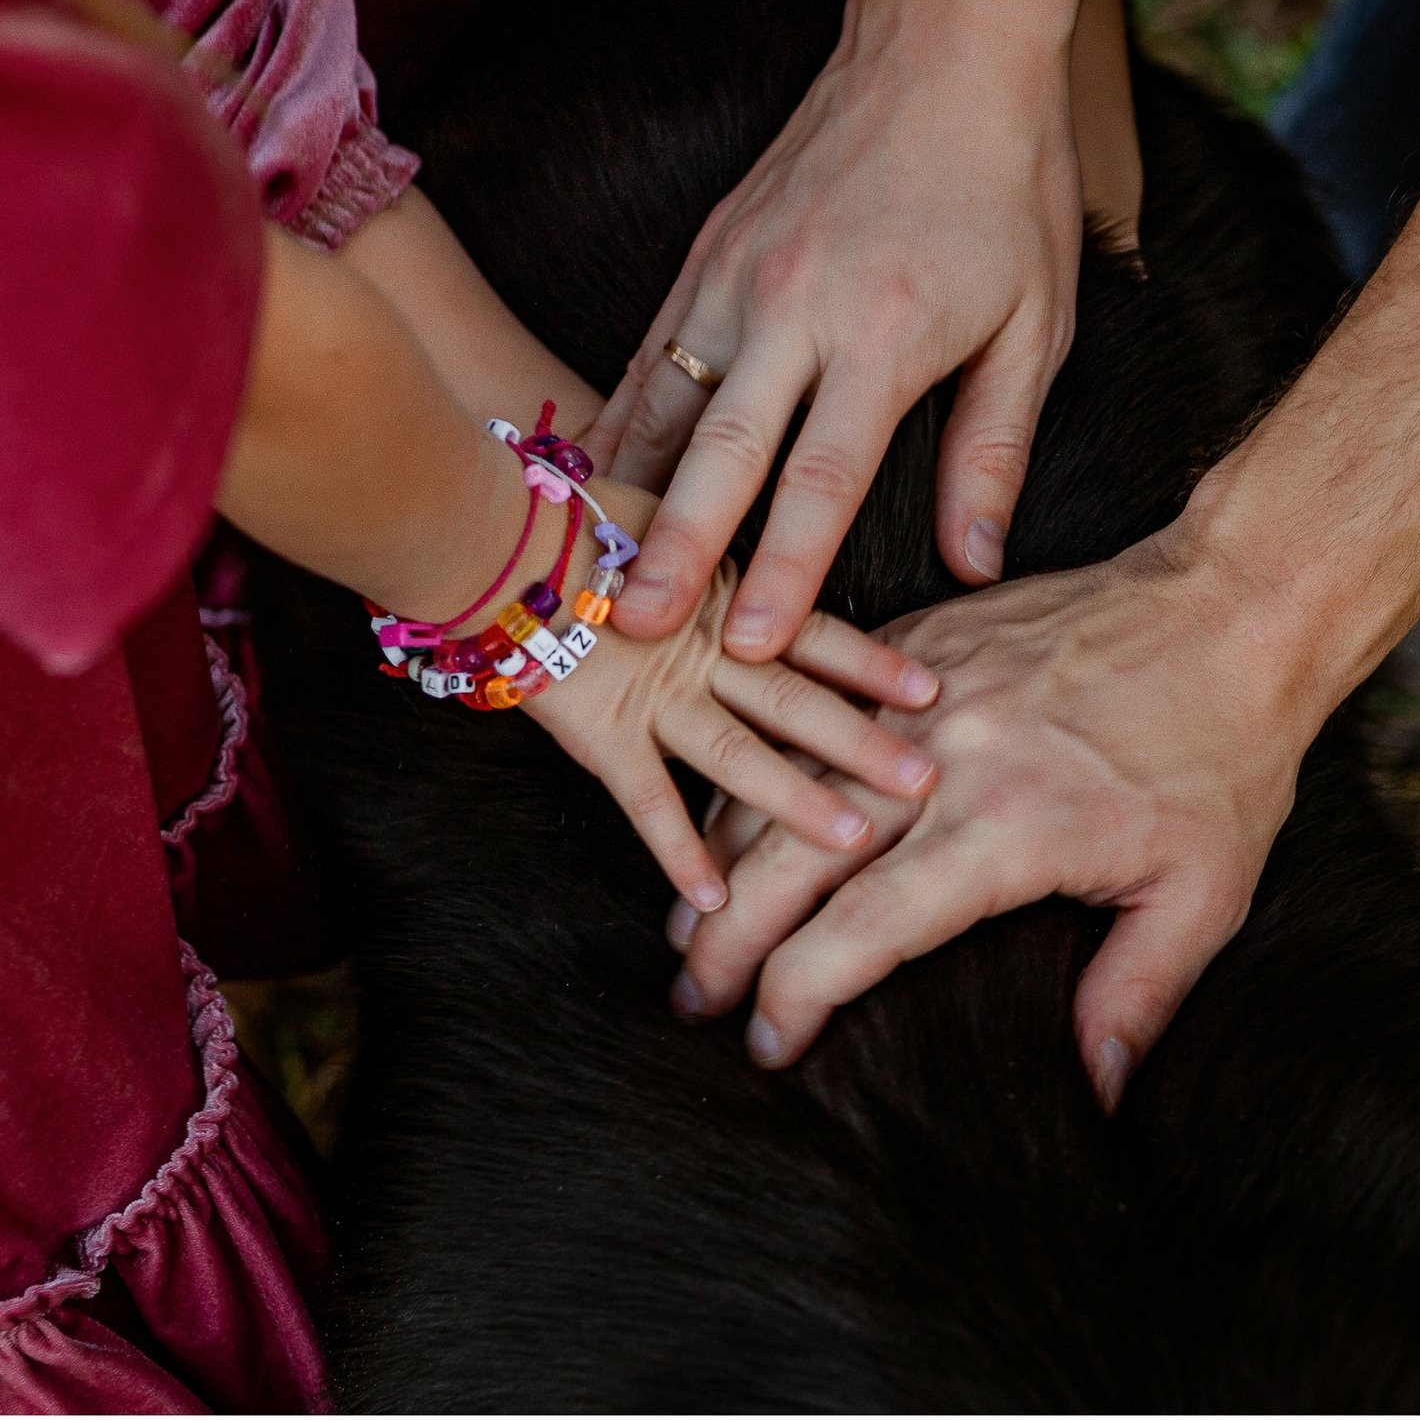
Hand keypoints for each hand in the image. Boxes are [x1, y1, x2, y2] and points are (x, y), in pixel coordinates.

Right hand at [533, 484, 940, 915]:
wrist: (485, 530)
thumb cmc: (567, 516)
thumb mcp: (666, 520)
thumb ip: (712, 557)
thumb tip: (756, 568)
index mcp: (719, 598)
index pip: (814, 633)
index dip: (874, 664)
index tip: (934, 691)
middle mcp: (698, 649)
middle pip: (797, 701)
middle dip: (863, 742)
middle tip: (929, 777)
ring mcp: (651, 694)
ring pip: (739, 754)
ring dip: (797, 802)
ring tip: (856, 842)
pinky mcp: (599, 731)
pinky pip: (646, 803)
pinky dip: (679, 853)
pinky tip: (718, 903)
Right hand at [595, 0, 1167, 660]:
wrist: (944, 42)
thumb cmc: (1006, 192)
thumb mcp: (1033, 326)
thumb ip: (993, 452)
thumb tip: (974, 567)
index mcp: (884, 334)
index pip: (823, 476)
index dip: (784, 566)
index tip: (750, 644)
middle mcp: (795, 306)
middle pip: (722, 450)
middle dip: (676, 547)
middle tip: (632, 627)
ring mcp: (738, 276)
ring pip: (664, 404)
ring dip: (626, 497)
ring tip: (587, 578)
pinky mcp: (708, 254)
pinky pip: (651, 356)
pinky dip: (619, 426)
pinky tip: (593, 488)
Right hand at [667, 535, 1316, 1100]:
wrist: (1234, 604)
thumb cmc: (1225, 754)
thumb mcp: (1201, 894)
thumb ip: (1136, 996)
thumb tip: (1096, 1091)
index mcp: (1006, 831)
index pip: (864, 930)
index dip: (800, 994)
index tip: (768, 1045)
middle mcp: (946, 761)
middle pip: (794, 859)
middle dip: (728, 938)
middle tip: (691, 998)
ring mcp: (924, 694)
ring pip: (786, 779)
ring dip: (726, 856)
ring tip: (692, 921)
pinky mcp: (921, 644)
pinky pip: (816, 713)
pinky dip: (767, 771)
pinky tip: (736, 817)